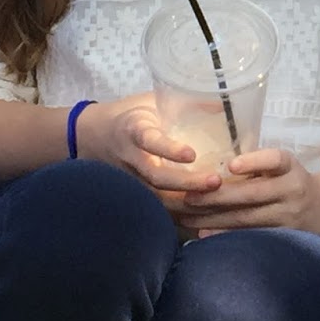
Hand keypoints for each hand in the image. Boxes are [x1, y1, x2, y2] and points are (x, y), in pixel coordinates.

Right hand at [72, 93, 223, 205]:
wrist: (94, 135)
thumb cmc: (133, 114)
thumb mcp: (153, 100)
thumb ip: (185, 103)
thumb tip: (225, 104)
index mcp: (133, 129)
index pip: (149, 140)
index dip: (168, 149)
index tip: (190, 154)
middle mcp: (130, 158)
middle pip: (156, 177)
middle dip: (186, 183)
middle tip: (216, 182)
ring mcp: (131, 181)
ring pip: (158, 199)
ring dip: (188, 204)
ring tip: (218, 202)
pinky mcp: (136, 196)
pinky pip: (159, 210)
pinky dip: (181, 218)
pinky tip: (206, 220)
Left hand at [168, 148, 319, 235]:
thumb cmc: (293, 180)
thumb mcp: (284, 165)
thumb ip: (257, 165)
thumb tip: (213, 169)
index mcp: (290, 167)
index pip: (275, 160)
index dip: (253, 162)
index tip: (230, 165)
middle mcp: (292, 190)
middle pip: (251, 194)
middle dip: (215, 197)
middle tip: (186, 197)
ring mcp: (290, 217)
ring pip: (247, 219)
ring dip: (213, 218)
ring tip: (187, 216)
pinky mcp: (285, 238)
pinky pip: (251, 237)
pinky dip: (226, 236)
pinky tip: (205, 234)